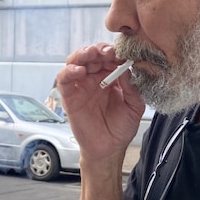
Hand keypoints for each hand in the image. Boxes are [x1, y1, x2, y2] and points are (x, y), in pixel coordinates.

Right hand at [58, 43, 145, 160]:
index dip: (114, 52)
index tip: (120, 53)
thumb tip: (126, 69)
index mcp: (111, 77)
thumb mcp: (134, 106)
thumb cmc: (121, 128)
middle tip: (105, 52)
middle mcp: (95, 78)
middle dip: (98, 50)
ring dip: (82, 54)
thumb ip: (132, 88)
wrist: (109, 149)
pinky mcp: (69, 96)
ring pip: (75, 61)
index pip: (110, 57)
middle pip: (91, 55)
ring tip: (90, 55)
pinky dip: (69, 71)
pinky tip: (79, 71)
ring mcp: (81, 86)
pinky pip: (64, 79)